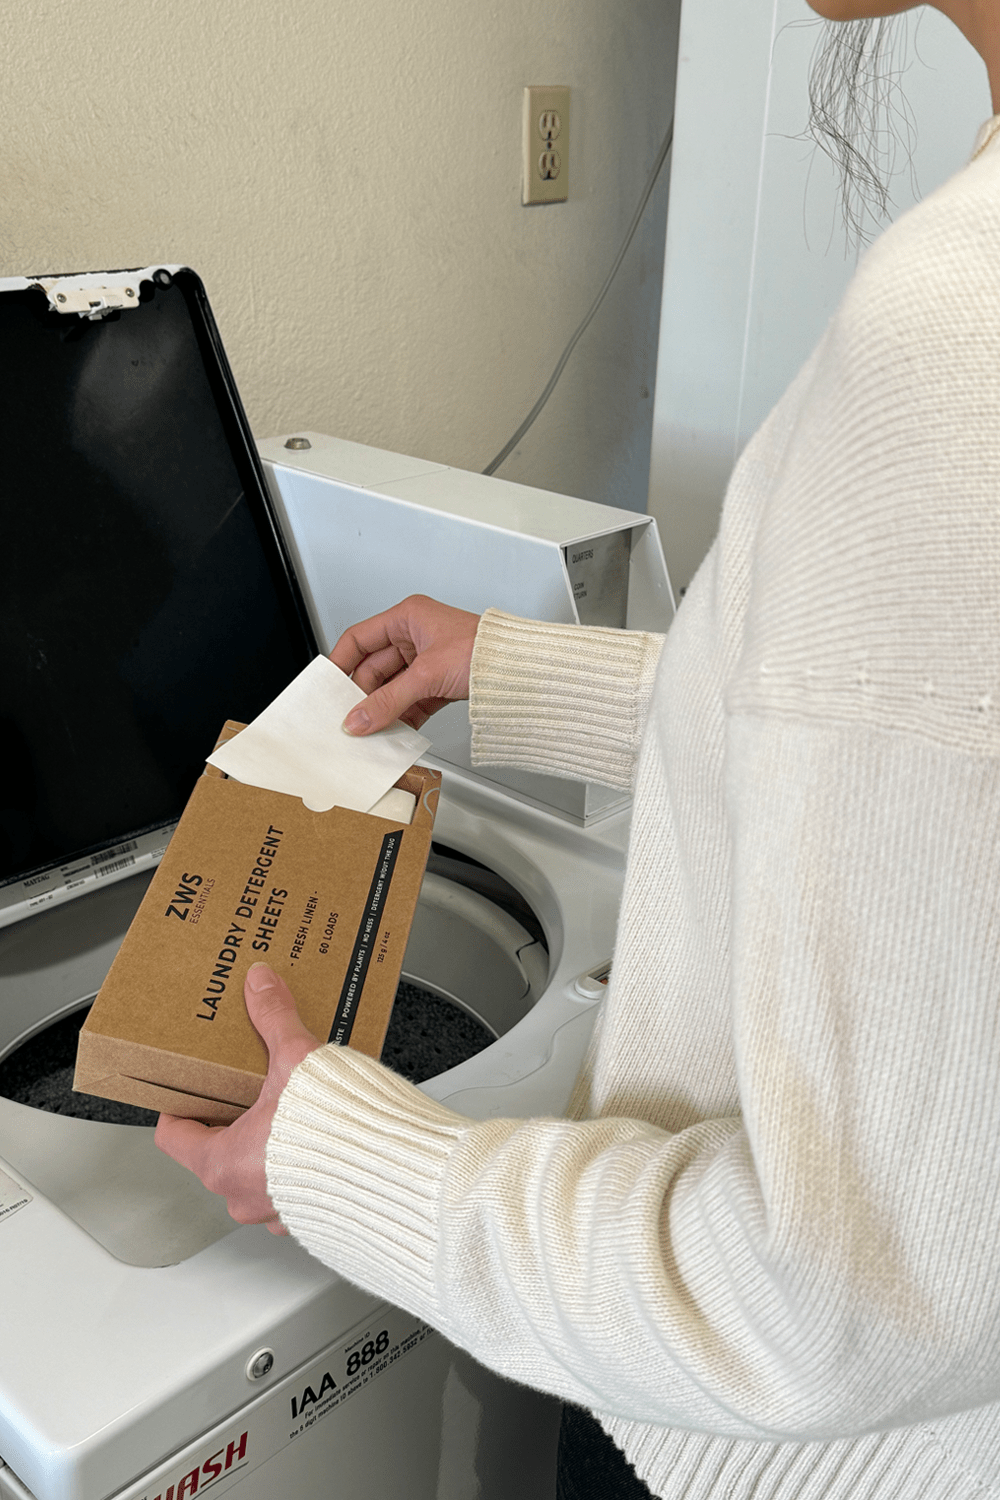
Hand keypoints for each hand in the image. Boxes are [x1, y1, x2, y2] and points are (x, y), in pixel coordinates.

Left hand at [154, 964, 319, 1233]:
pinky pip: (292, 1189)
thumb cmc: (340, 1133)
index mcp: (224, 1163)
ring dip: (266, 1147)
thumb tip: (261, 986)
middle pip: (215, 1154)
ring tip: (288, 1111)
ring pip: (254, 1175)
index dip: (179, 1108)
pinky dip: (300, 1165)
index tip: (187, 1090)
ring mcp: (277, 1211)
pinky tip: (320, 1137)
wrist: (394, 1168)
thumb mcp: (298, 1060)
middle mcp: (244, 1196)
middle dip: (231, 1120)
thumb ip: (274, 1018)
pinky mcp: (312, 1216)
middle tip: (246, 1089)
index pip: (174, 1138)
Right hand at [330, 594, 479, 733]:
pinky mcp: (439, 684)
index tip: (327, 686)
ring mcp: (427, 661)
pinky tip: (394, 731)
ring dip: (382, 709)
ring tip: (370, 729)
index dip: (340, 662)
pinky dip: (402, 717)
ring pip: (392, 688)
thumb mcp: (427, 675)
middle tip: (350, 718)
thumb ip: (388, 701)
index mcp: (408, 618)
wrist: (521, 670)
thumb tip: (358, 719)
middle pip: (374, 668)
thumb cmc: (485, 651)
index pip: (359, 638)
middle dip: (362, 695)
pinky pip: (410, 701)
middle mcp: (415, 636)